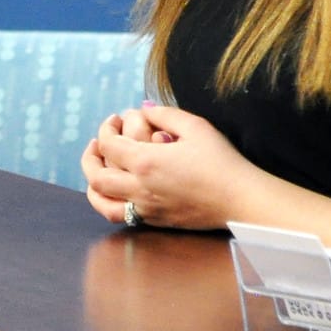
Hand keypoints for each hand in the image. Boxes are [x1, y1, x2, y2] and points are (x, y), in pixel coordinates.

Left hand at [81, 104, 251, 231]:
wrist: (240, 199)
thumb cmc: (221, 161)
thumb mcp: (196, 127)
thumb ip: (165, 114)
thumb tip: (143, 109)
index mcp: (146, 162)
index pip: (108, 145)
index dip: (106, 129)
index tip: (115, 120)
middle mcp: (140, 188)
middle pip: (96, 176)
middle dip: (90, 156)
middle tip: (97, 144)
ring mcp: (146, 208)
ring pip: (102, 202)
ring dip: (93, 184)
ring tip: (98, 170)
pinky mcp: (155, 221)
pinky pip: (120, 216)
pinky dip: (109, 202)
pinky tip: (116, 191)